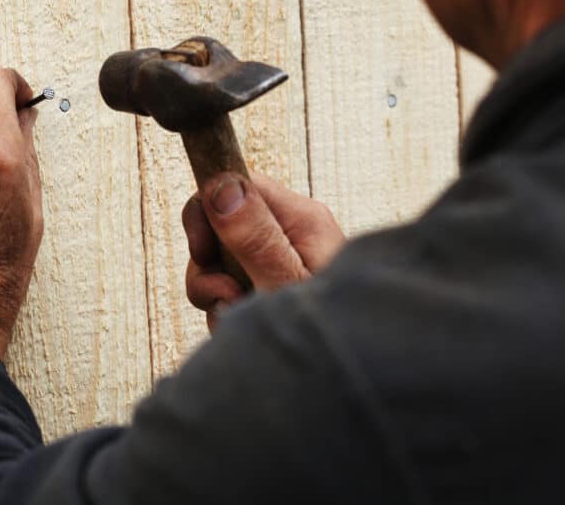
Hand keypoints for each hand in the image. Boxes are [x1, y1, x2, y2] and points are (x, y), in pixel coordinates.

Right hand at [182, 172, 344, 330]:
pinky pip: (231, 293)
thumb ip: (253, 237)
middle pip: (221, 227)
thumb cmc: (336, 335)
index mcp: (302, 220)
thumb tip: (222, 184)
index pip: (239, 185)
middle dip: (209, 268)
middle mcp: (291, 235)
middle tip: (227, 297)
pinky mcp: (271, 289)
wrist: (362, 380)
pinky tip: (249, 329)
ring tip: (243, 320)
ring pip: (221, 266)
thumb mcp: (285, 285)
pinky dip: (230, 314)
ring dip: (218, 298)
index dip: (209, 212)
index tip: (202, 250)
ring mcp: (280, 263)